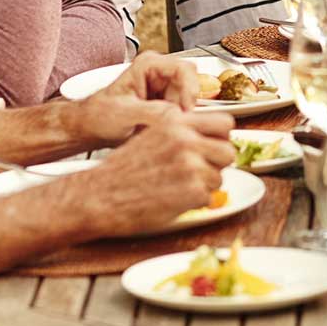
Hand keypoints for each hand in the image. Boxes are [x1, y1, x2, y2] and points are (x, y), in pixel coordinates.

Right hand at [68, 110, 236, 237]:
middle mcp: (186, 140)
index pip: (225, 122)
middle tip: (199, 173)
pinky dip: (194, 203)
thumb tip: (212, 140)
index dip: (221, 137)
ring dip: (204, 186)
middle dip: (217, 165)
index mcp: (176, 123)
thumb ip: (181, 134)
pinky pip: (209, 198)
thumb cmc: (122, 170)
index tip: (214, 147)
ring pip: (219, 177)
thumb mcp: (151, 136)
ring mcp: (191, 166)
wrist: (98, 196)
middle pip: (229, 151)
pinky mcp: (191, 191)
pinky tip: (172, 200)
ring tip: (179, 187)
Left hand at [73, 52, 198, 144]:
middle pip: (193, 85)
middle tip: (176, 124)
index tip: (186, 111)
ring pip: (192, 101)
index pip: (184, 69)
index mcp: (148, 65)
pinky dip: (179, 124)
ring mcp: (166, 89)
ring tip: (160, 128)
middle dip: (186, 107)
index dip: (190, 90)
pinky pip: (185, 113)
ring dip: (181, 117)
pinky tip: (162, 130)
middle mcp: (160, 74)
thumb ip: (151, 112)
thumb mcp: (123, 113)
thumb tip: (177, 115)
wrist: (91, 127)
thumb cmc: (99, 115)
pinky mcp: (169, 104)